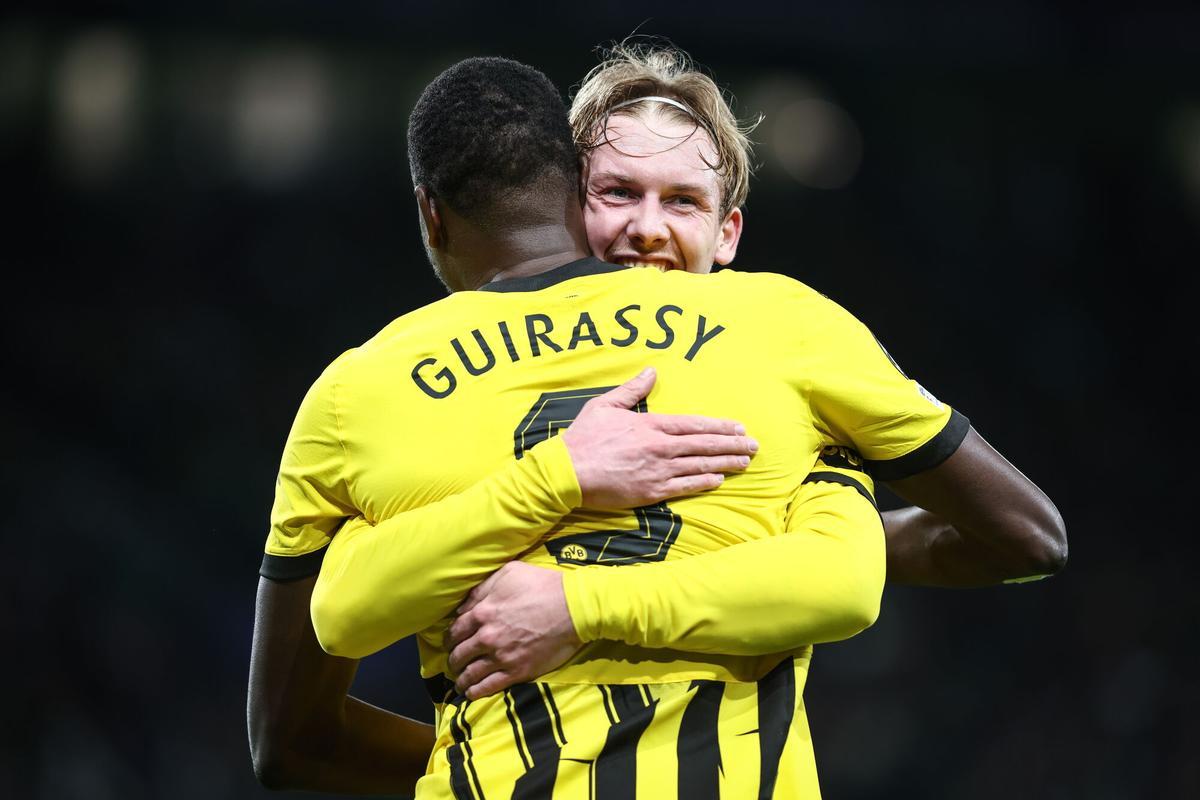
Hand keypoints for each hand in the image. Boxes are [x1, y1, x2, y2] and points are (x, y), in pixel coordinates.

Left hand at [446, 562, 581, 699]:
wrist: (572, 608)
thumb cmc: (541, 585)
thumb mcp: (508, 573)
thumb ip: (482, 589)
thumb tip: (463, 605)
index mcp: (482, 612)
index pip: (455, 630)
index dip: (449, 638)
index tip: (450, 642)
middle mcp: (486, 637)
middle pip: (459, 653)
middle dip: (453, 659)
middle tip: (454, 662)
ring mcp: (501, 657)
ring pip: (470, 673)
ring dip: (461, 678)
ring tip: (460, 681)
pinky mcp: (517, 672)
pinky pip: (489, 687)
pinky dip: (476, 692)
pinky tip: (471, 692)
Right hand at [560, 367, 757, 507]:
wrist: (567, 472)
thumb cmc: (583, 438)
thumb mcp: (605, 405)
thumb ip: (632, 389)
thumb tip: (652, 371)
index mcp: (651, 425)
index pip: (694, 425)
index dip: (720, 427)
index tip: (739, 428)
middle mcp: (660, 447)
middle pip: (704, 445)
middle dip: (732, 445)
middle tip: (754, 446)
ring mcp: (658, 471)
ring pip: (700, 466)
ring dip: (726, 463)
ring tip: (744, 462)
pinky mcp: (651, 492)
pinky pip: (685, 487)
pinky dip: (704, 482)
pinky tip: (718, 479)